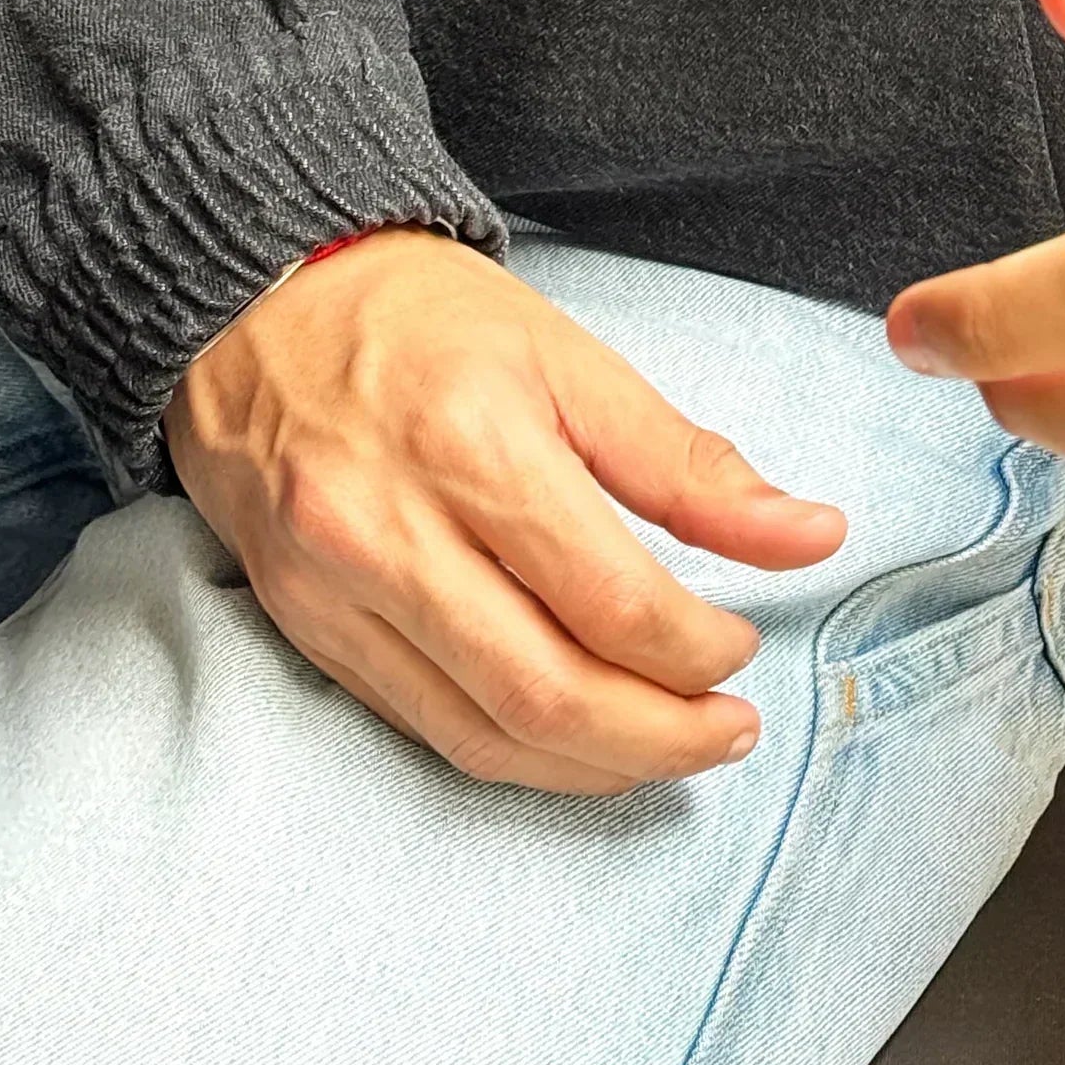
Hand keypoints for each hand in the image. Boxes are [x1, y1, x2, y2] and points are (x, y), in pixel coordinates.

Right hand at [167, 230, 845, 789]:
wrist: (255, 298)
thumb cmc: (418, 316)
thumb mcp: (568, 357)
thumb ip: (687, 462)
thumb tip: (809, 535)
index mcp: (469, 445)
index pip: (610, 600)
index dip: (697, 647)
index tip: (744, 643)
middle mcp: (388, 531)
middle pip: (548, 693)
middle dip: (662, 736)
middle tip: (732, 731)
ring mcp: (333, 592)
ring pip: (484, 735)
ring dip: (596, 766)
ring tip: (670, 746)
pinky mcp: (302, 628)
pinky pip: (423, 726)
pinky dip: (515, 752)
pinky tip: (577, 742)